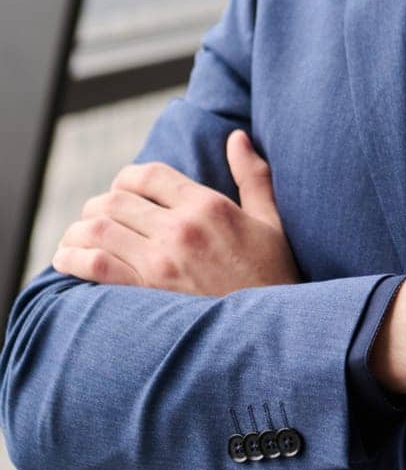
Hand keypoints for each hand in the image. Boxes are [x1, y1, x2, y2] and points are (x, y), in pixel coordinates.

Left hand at [50, 130, 301, 295]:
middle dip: (99, 204)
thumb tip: (236, 137)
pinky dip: (73, 258)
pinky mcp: (148, 292)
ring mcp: (162, 261)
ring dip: (79, 229)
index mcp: (208, 205)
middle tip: (97, 217)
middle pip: (117, 200)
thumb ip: (253, 175)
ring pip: (100, 229)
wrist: (269, 332)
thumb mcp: (272, 221)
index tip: (124, 190)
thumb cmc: (274, 277)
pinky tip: (66, 259)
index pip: (150, 174)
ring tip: (76, 237)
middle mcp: (181, 228)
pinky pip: (97, 266)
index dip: (129, 178)